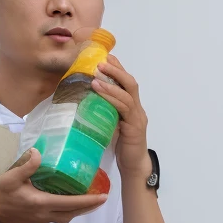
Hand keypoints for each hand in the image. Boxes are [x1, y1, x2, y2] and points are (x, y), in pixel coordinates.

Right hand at [0, 148, 109, 222]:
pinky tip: (70, 202)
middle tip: (102, 198)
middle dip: (89, 207)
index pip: (70, 203)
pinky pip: (58, 218)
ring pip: (66, 217)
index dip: (88, 201)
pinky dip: (68, 211)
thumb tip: (38, 153)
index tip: (103, 197)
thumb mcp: (11, 177)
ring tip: (89, 200)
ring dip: (79, 210)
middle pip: (73, 213)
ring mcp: (41, 220)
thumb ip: (26, 166)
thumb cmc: (0, 193)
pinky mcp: (38, 222)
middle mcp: (44, 214)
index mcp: (40, 202)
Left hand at [91, 57, 149, 179]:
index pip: (126, 83)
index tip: (105, 56)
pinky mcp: (135, 127)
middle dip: (116, 70)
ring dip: (111, 83)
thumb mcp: (111, 125)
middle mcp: (137, 109)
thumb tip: (85, 101)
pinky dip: (111, 98)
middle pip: (130, 83)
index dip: (118, 68)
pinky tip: (100, 92)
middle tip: (101, 61)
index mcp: (132, 106)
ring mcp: (137, 117)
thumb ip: (104, 113)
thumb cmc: (121, 146)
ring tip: (96, 75)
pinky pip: (124, 108)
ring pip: (127, 94)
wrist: (133, 166)